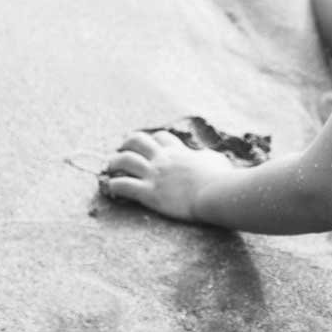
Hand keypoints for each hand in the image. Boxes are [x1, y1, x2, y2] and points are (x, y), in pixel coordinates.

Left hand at [102, 130, 236, 222]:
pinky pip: (124, 185)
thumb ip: (206, 157)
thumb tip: (206, 157)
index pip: (160, 137)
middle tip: (122, 152)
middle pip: (137, 141)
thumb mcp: (215, 160)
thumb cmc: (221, 178)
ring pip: (125, 160)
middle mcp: (163, 159)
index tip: (150, 147)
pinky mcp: (149, 193)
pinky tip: (112, 188)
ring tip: (110, 167)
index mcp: (179, 152)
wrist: (215, 193)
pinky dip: (114, 185)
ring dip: (114, 162)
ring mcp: (155, 175)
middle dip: (127, 144)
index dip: (153, 141)